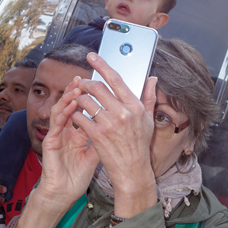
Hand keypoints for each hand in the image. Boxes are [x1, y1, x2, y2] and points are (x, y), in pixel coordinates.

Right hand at [34, 76, 99, 207]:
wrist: (63, 193)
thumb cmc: (77, 175)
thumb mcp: (96, 153)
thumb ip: (106, 138)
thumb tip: (121, 125)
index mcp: (76, 131)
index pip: (82, 108)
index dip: (89, 96)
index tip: (98, 84)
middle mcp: (66, 129)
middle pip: (70, 104)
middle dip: (77, 90)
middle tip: (84, 77)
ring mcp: (57, 134)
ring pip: (61, 109)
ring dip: (69, 96)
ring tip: (77, 85)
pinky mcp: (51, 141)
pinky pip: (56, 123)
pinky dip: (64, 112)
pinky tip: (70, 104)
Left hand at [71, 52, 157, 218]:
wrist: (132, 171)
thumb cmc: (140, 146)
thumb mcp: (149, 120)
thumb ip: (149, 97)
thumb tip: (152, 78)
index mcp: (135, 106)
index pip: (116, 79)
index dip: (102, 65)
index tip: (92, 56)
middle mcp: (123, 112)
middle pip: (97, 87)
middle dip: (85, 83)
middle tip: (81, 84)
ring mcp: (109, 124)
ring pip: (85, 101)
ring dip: (78, 99)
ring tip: (77, 101)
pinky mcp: (97, 135)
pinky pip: (79, 117)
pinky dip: (74, 115)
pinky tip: (76, 117)